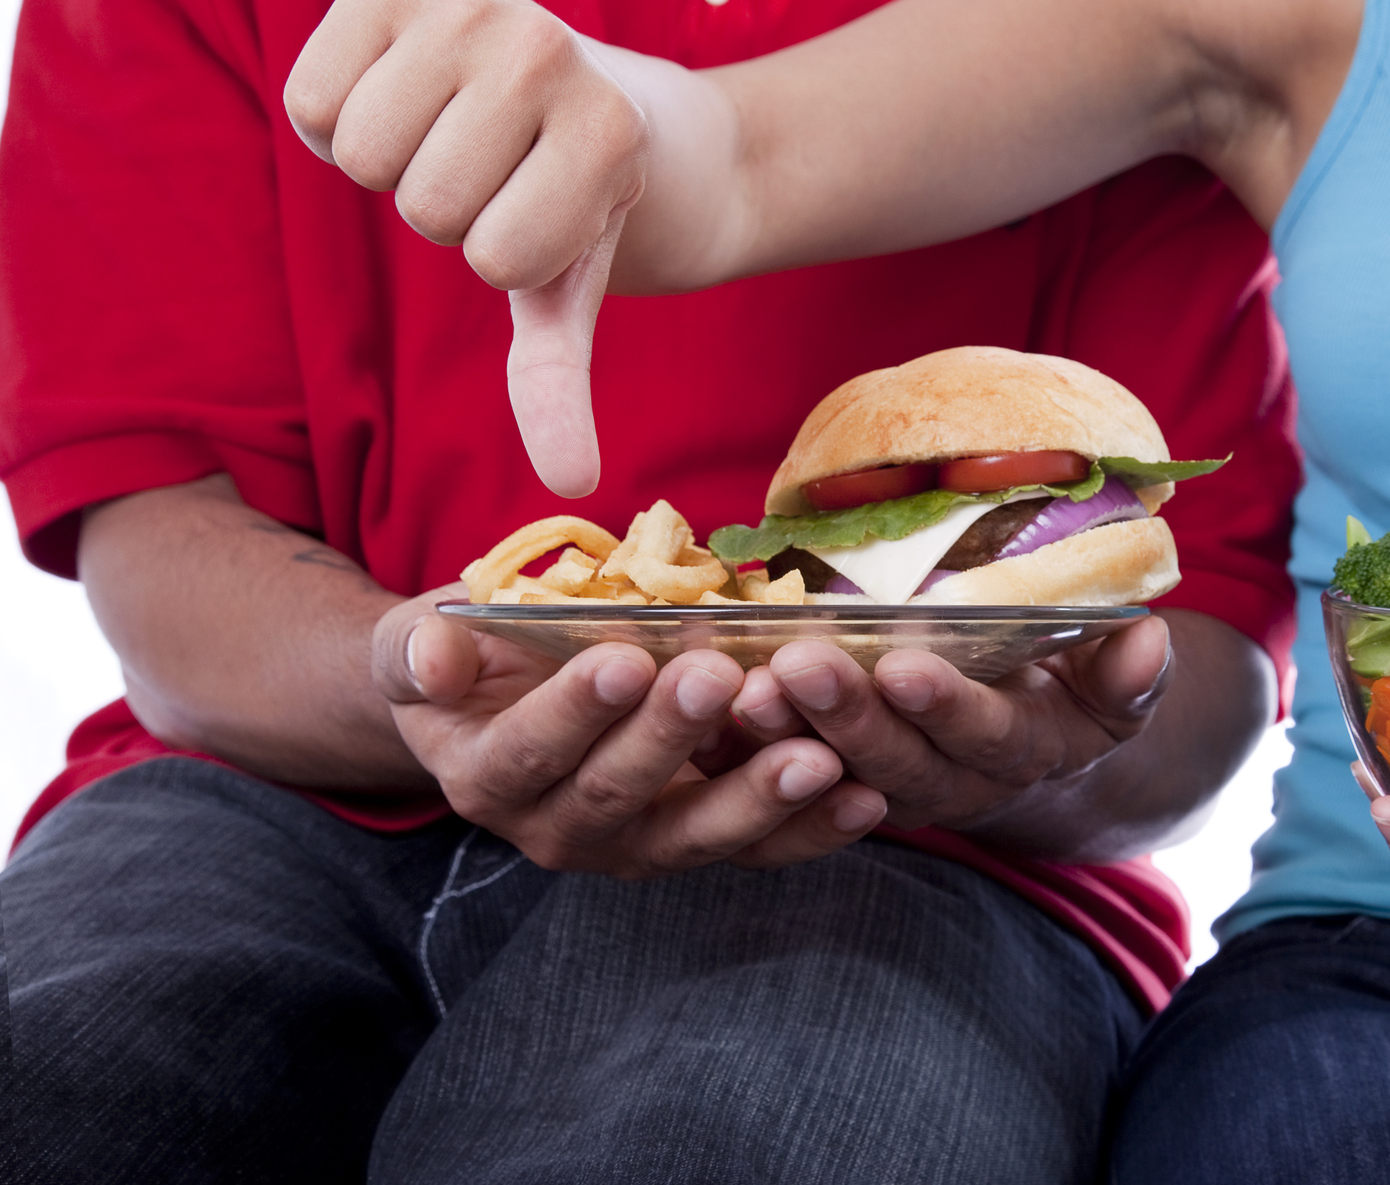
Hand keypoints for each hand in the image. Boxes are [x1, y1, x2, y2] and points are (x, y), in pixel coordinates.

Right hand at [285, 0, 650, 496]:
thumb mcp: (569, 292)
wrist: (584, 99)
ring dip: (391, 166)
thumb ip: (557, 381)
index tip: (544, 216)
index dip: (506, 258)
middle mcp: (544, 47)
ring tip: (449, 139)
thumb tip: (572, 484)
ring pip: (361, 153)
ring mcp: (470, 4)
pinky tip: (399, 103)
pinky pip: (306, 99)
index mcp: (606, 130)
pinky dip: (334, 119)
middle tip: (492, 177)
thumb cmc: (572, 209)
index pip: (497, 255)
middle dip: (445, 214)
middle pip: (422, 203)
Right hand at [371, 587, 886, 875]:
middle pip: (617, 797)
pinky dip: (813, 830)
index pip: (528, 753)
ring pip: (696, 837)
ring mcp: (633, 847)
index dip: (574, 712)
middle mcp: (556, 830)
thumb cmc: (471, 659)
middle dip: (673, 738)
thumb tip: (433, 653)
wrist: (501, 705)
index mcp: (486, 778)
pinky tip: (867, 797)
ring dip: (759, 799)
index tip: (625, 659)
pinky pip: (758, 848)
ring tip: (817, 756)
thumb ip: (420, 651)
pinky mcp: (697, 843)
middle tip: (723, 677)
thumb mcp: (424, 644)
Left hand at [717, 616, 1173, 837]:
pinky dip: (739, 756)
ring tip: (741, 688)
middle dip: (845, 716)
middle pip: (894, 764)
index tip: (904, 662)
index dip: (945, 705)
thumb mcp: (1109, 682)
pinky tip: (701, 716)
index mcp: (1023, 754)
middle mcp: (952, 787)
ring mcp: (886, 796)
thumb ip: (1125, 672)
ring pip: (829, 780)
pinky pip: (780, 787)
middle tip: (797, 664)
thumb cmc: (1068, 687)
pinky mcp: (829, 795)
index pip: (982, 736)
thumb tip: (1146, 642)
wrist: (1026, 742)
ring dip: (781, 738)